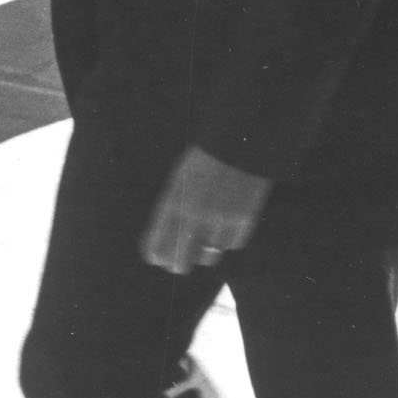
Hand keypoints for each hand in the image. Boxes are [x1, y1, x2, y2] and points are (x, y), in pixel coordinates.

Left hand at [138, 143, 271, 275]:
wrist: (242, 133)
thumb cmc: (209, 155)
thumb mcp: (182, 177)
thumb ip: (174, 209)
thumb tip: (169, 246)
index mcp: (172, 201)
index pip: (154, 248)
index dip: (158, 257)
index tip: (161, 258)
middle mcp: (193, 214)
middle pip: (180, 263)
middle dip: (181, 263)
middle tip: (184, 260)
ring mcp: (219, 218)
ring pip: (210, 255)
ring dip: (210, 248)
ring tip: (213, 228)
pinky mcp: (243, 218)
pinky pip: (233, 243)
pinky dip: (232, 235)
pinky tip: (233, 216)